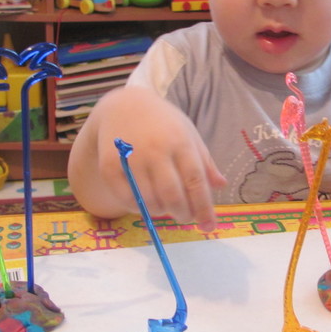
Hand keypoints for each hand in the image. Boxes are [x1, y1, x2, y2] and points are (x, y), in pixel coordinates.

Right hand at [70, 86, 225, 228]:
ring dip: (161, 212)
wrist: (124, 105)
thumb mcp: (189, 135)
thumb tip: (221, 186)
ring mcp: (131, 158)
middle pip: (172, 195)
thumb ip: (204, 162)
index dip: (203, 208)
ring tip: (165, 207)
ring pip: (149, 201)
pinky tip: (145, 204)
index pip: (196, 181)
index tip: (209, 226)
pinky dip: (138, 209)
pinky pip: (126, 199)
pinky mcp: (109, 166)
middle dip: (182, 214)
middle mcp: (156, 150)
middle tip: (185, 218)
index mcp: (181, 142)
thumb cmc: (163, 123)